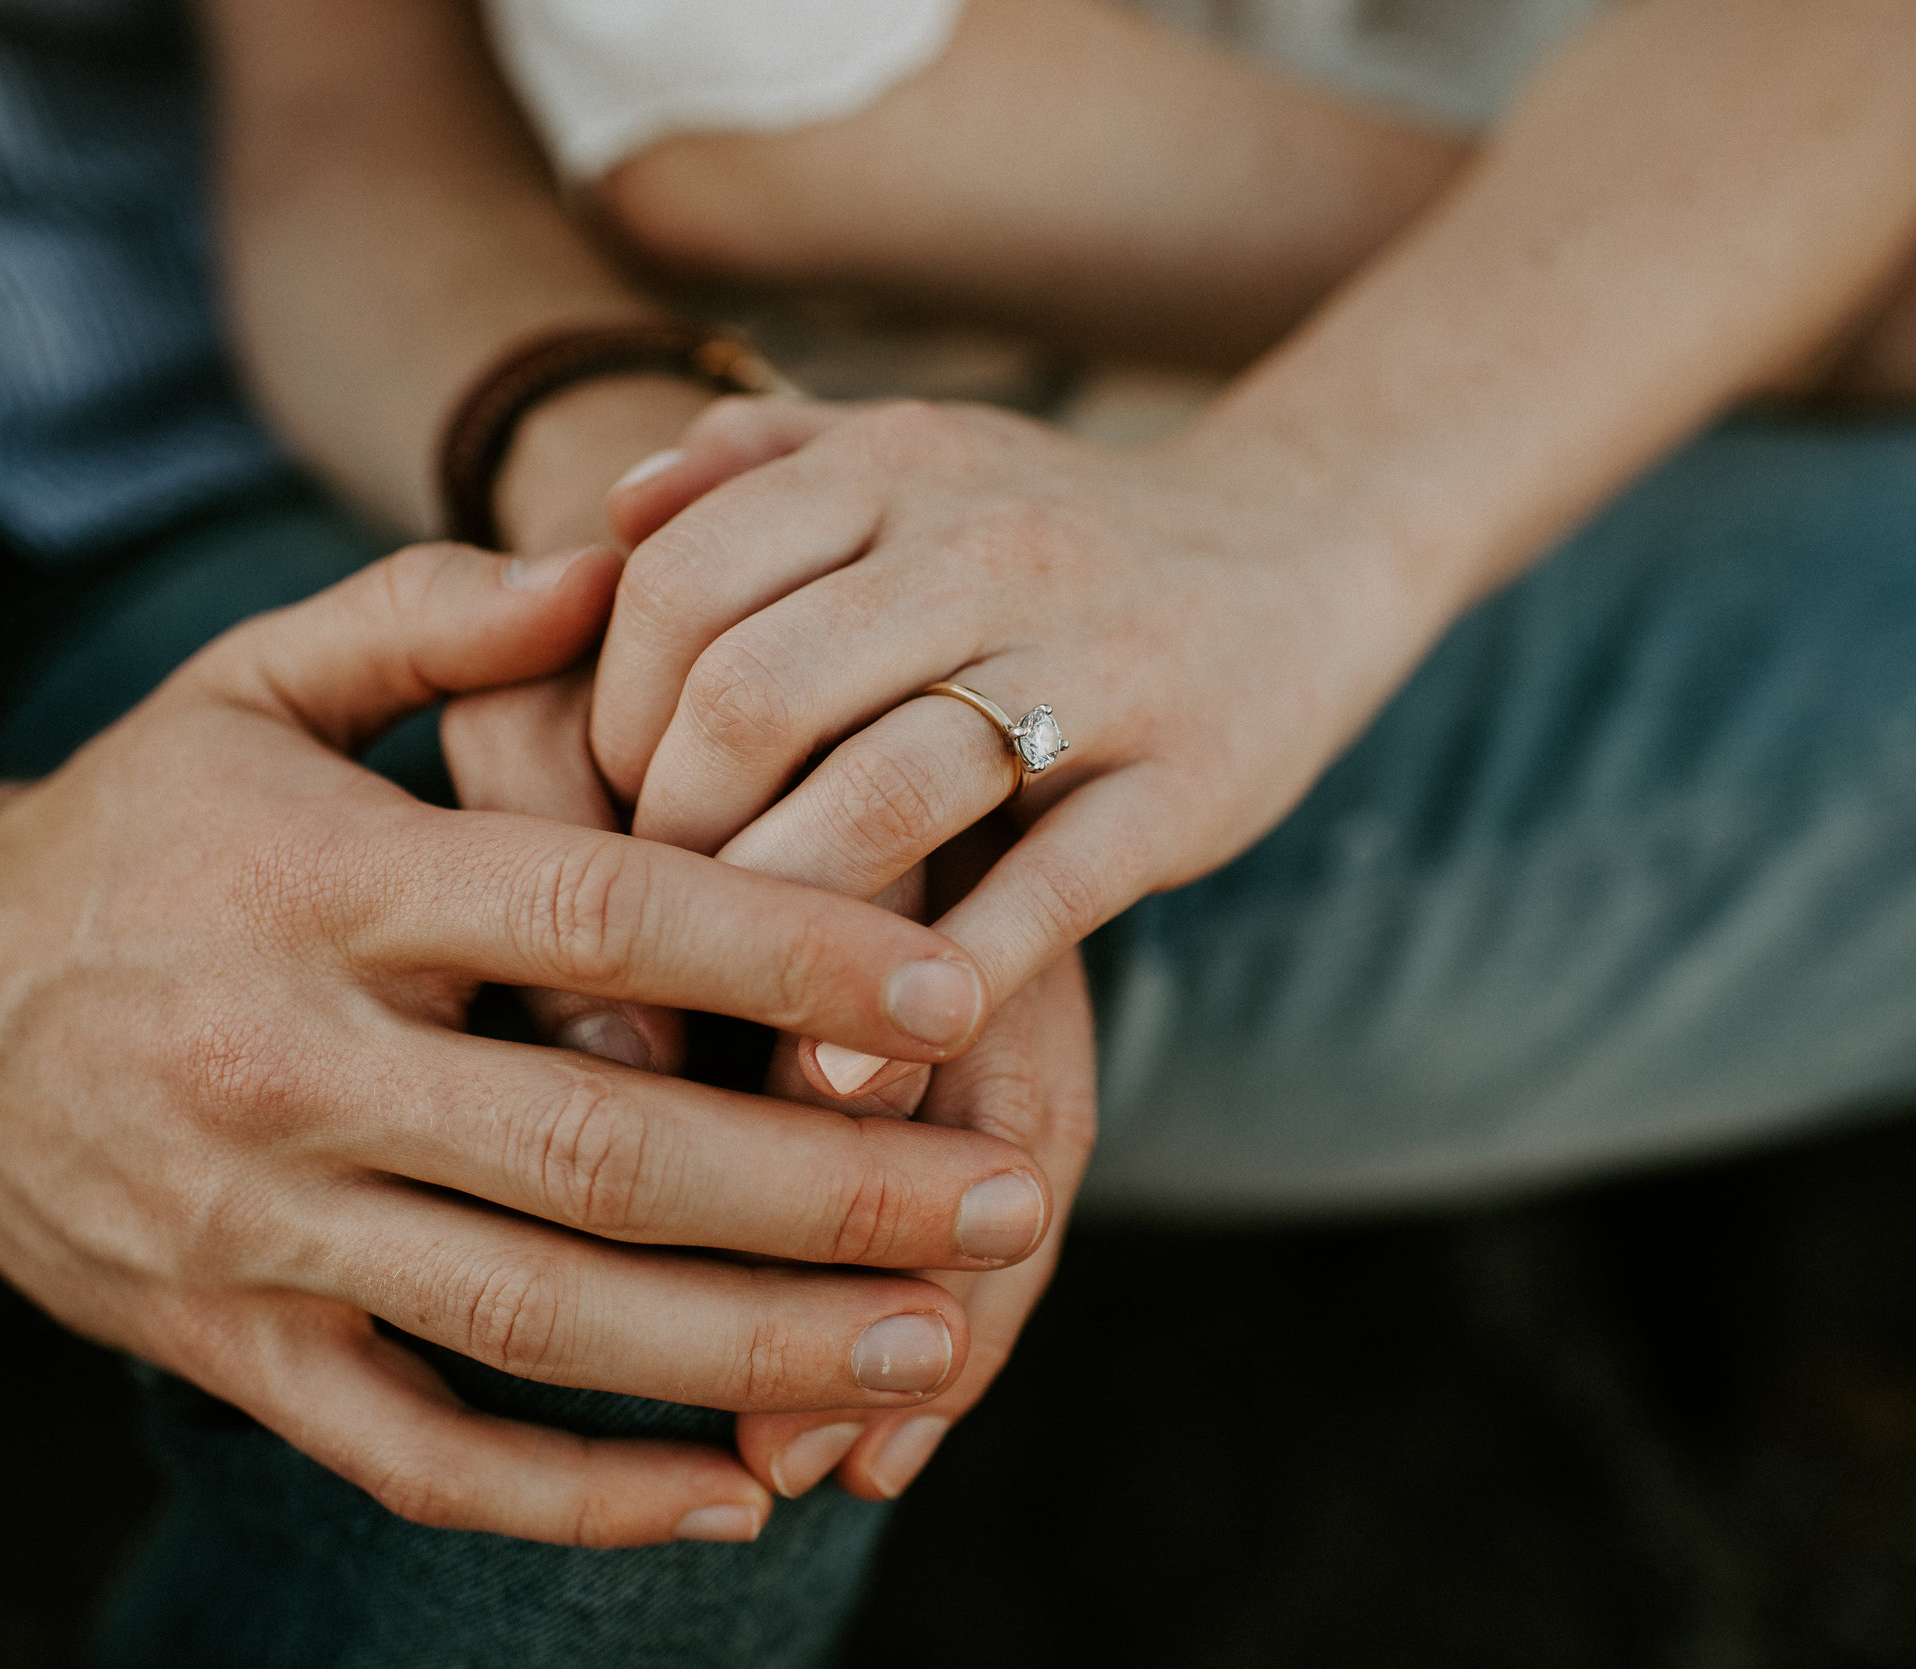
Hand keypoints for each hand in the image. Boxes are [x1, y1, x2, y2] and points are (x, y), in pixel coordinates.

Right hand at [0, 539, 1060, 1548]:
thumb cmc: (132, 823)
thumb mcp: (250, 677)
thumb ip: (435, 616)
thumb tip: (625, 559)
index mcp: (322, 884)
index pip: (598, 920)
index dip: (798, 955)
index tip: (965, 984)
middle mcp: (288, 1067)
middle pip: (608, 1153)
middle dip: (834, 1192)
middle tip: (1013, 1205)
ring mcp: (252, 1230)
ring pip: (541, 1324)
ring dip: (756, 1354)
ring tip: (935, 1348)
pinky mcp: (223, 1345)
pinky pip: (418, 1455)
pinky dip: (578, 1500)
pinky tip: (732, 1503)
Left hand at [590, 394, 1439, 1009]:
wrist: (1306, 544)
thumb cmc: (1055, 528)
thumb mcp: (913, 460)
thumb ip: (759, 461)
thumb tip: (617, 505)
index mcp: (892, 469)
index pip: (678, 585)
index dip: (609, 710)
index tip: (609, 796)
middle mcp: (984, 550)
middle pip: (755, 693)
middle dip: (671, 824)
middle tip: (655, 902)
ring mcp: (1094, 666)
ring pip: (887, 792)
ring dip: (775, 910)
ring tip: (731, 981)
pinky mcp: (1180, 784)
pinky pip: (1040, 894)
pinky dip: (933, 986)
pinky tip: (851, 1061)